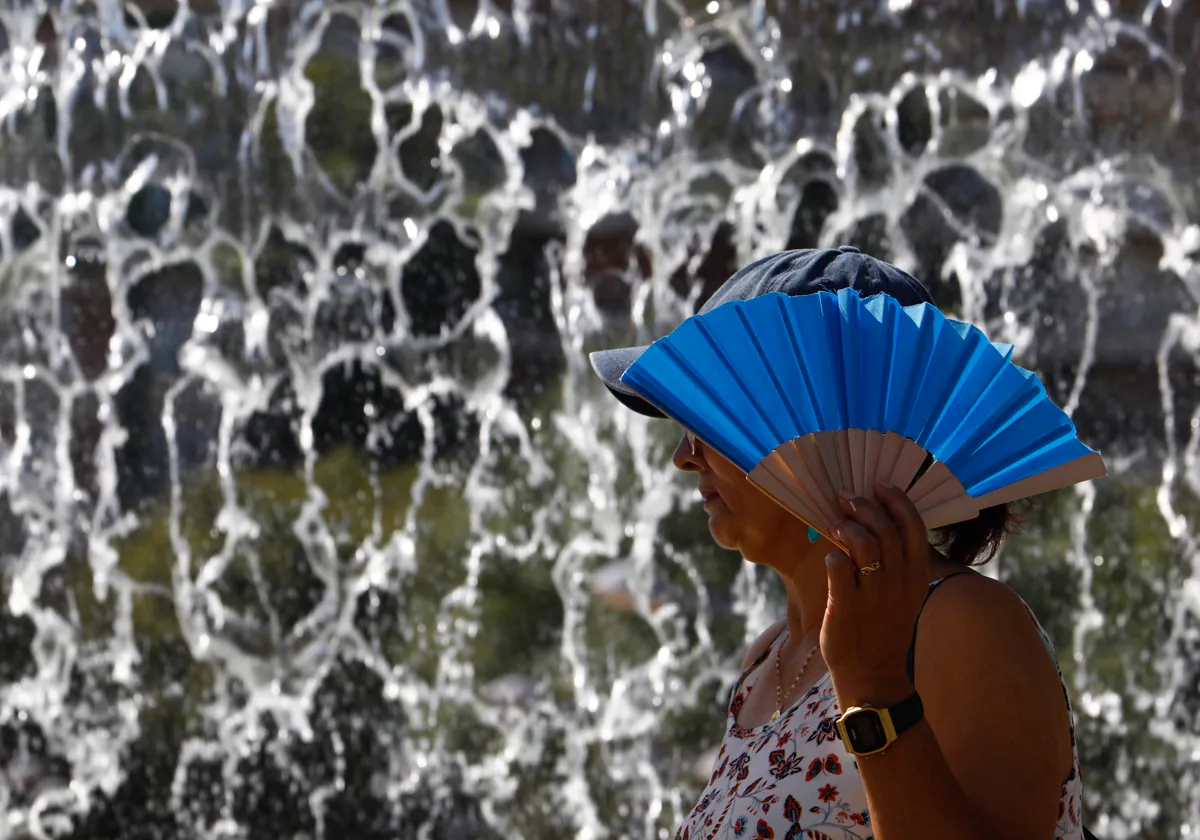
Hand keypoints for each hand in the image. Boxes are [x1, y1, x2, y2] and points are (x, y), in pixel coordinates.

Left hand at [820, 480, 931, 706]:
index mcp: (917, 576)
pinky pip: (837, 568)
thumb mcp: (904, 593)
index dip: (897, 499)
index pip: (913, 526)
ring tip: (835, 525)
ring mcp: (873, 597)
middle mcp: (898, 584)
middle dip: (863, 505)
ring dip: (846, 527)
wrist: (874, 676)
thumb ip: (897, 560)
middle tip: (845, 498)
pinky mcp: (845, 609)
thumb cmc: (884, 627)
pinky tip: (831, 557)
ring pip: (862, 544)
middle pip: (885, 529)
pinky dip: (832, 555)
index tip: (879, 484)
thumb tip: (876, 519)